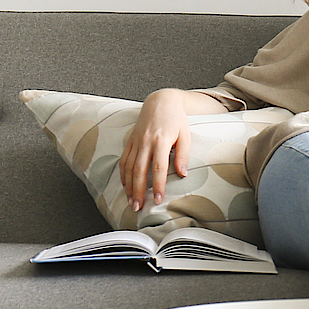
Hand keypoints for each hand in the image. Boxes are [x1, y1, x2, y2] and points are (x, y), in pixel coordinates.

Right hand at [119, 89, 208, 209]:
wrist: (161, 101)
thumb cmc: (176, 119)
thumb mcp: (185, 135)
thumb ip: (183, 155)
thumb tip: (182, 174)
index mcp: (160, 140)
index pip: (158, 168)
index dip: (157, 185)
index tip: (158, 199)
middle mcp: (145, 141)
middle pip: (139, 170)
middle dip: (138, 190)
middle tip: (138, 207)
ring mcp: (135, 141)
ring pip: (128, 167)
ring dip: (128, 186)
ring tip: (131, 201)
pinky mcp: (130, 140)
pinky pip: (124, 159)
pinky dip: (123, 174)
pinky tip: (125, 185)